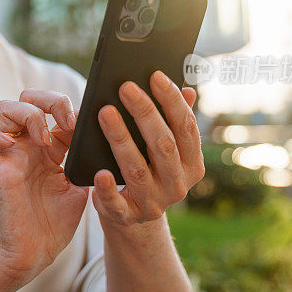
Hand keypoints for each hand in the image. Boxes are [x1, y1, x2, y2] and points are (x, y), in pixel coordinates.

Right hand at [0, 90, 88, 288]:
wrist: (34, 255)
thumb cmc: (54, 225)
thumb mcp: (78, 186)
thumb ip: (82, 161)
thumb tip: (99, 138)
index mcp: (48, 148)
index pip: (52, 108)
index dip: (68, 110)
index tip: (81, 126)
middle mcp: (27, 146)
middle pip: (26, 98)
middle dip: (47, 100)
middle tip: (64, 121)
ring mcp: (9, 157)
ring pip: (3, 109)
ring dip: (27, 115)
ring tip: (44, 140)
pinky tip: (10, 147)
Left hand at [92, 70, 204, 225]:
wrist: (131, 216)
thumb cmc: (148, 169)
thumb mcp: (164, 148)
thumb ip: (174, 121)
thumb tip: (187, 89)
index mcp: (191, 164)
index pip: (186, 127)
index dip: (171, 100)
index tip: (155, 75)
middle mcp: (177, 184)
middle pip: (162, 144)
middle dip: (145, 113)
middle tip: (126, 87)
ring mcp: (153, 202)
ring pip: (136, 168)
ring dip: (121, 138)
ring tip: (105, 112)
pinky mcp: (127, 216)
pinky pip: (116, 203)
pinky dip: (108, 188)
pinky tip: (100, 172)